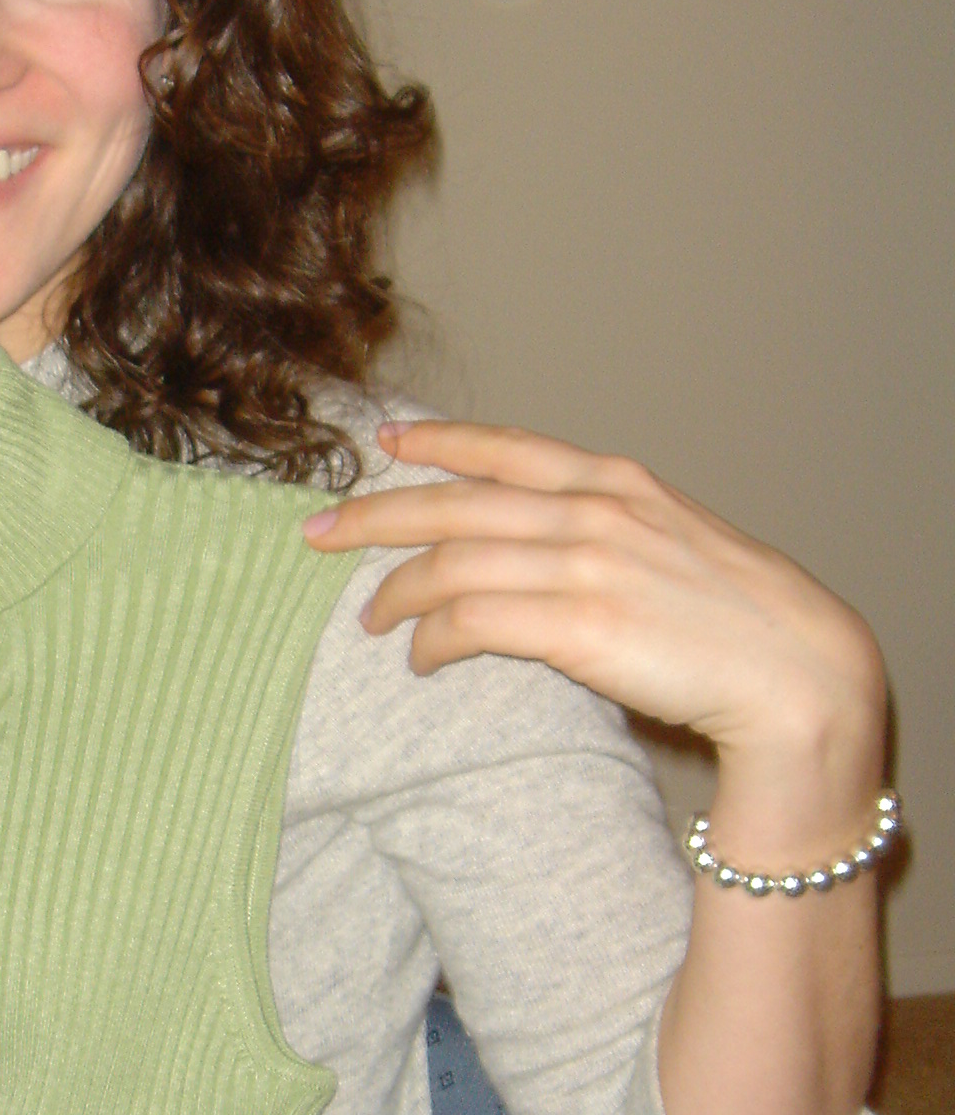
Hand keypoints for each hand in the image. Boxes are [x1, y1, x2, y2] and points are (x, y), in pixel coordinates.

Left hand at [303, 420, 885, 846]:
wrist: (798, 672)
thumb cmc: (742, 621)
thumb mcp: (675, 543)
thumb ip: (609, 532)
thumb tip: (547, 549)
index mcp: (617, 482)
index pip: (505, 448)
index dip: (436, 442)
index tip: (383, 442)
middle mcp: (593, 511)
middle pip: (452, 502)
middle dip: (371, 516)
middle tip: (315, 534)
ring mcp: (585, 566)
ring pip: (449, 565)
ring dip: (395, 595)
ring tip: (371, 620)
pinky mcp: (579, 627)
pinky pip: (472, 625)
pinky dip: (433, 642)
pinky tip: (422, 661)